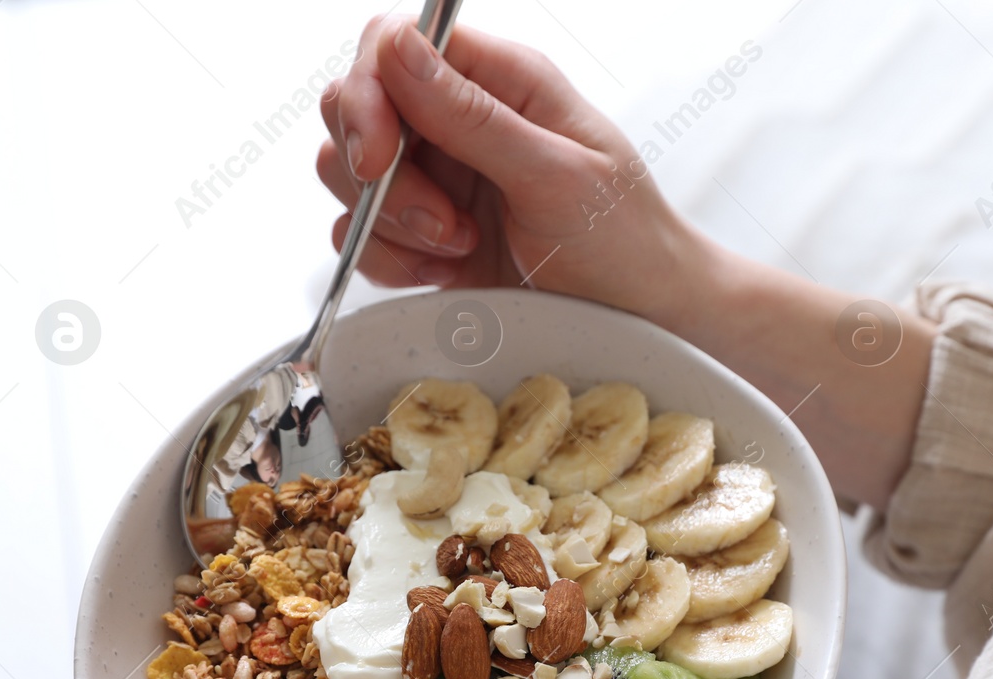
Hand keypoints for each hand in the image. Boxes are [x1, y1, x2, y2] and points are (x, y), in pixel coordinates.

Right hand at [317, 16, 706, 323]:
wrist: (643, 317)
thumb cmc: (624, 239)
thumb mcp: (558, 176)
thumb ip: (474, 117)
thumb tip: (399, 48)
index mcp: (500, 81)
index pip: (392, 46)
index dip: (368, 93)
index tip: (379, 157)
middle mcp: (460, 121)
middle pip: (355, 109)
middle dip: (379, 174)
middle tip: (442, 222)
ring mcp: (439, 179)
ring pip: (349, 176)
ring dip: (391, 223)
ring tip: (460, 245)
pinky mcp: (425, 237)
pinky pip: (363, 237)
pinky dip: (391, 261)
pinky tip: (445, 272)